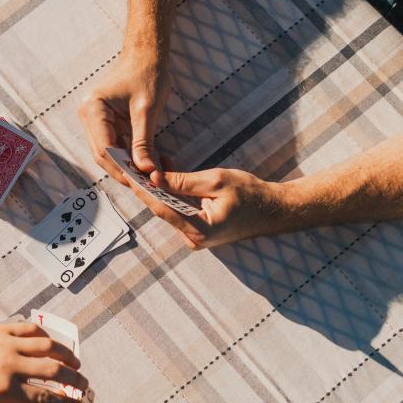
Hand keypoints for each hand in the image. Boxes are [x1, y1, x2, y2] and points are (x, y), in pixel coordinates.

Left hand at [0, 322, 85, 402]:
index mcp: (5, 389)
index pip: (45, 397)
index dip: (67, 402)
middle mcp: (10, 366)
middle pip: (53, 371)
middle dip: (74, 378)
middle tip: (83, 384)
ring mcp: (7, 345)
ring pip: (47, 346)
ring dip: (66, 354)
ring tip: (75, 362)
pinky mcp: (2, 329)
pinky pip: (30, 330)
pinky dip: (45, 336)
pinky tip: (51, 343)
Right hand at [78, 49, 169, 181]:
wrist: (147, 53)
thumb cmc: (147, 72)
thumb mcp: (147, 109)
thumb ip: (144, 142)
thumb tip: (145, 170)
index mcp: (93, 109)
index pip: (104, 149)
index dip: (122, 169)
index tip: (142, 182)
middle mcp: (89, 115)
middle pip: (104, 154)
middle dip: (125, 171)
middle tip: (147, 185)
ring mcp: (96, 120)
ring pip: (110, 153)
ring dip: (129, 165)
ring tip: (151, 176)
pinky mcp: (107, 122)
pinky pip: (118, 145)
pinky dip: (132, 156)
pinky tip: (150, 163)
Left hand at [144, 167, 290, 248]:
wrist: (273, 210)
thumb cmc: (250, 195)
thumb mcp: (216, 181)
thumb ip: (183, 182)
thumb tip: (154, 178)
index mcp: (199, 230)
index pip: (161, 208)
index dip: (143, 190)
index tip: (129, 173)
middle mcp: (194, 239)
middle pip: (162, 210)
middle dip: (150, 186)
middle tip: (137, 162)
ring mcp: (195, 238)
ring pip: (169, 209)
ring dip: (162, 188)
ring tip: (155, 163)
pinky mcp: (198, 232)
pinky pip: (179, 211)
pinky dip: (173, 193)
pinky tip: (168, 174)